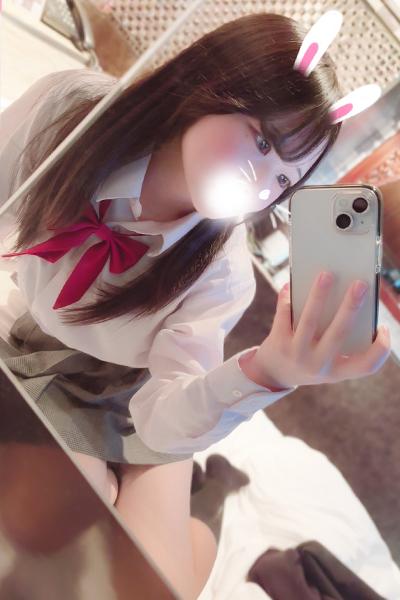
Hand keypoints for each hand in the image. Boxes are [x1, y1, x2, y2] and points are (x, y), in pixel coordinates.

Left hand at [240, 272, 390, 389]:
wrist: (272, 374)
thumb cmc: (308, 359)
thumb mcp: (326, 362)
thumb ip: (339, 340)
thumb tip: (344, 297)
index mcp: (336, 371)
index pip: (366, 367)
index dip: (381, 349)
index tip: (384, 328)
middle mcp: (317, 365)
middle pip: (338, 334)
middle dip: (350, 307)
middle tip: (360, 284)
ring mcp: (296, 354)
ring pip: (309, 320)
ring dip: (319, 295)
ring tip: (326, 275)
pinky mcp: (278, 342)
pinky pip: (284, 315)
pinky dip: (288, 298)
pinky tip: (292, 284)